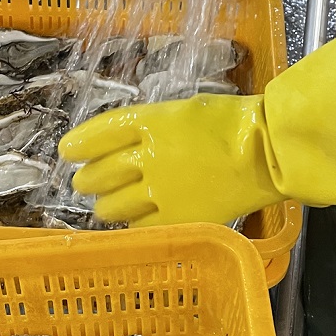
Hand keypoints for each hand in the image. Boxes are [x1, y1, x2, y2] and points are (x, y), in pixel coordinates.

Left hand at [59, 93, 284, 226]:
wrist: (268, 151)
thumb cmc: (233, 121)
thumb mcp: (184, 109)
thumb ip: (153, 125)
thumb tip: (129, 139)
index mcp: (150, 122)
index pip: (99, 134)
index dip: (79, 143)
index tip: (67, 151)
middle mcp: (148, 157)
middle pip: (99, 173)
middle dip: (87, 179)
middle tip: (84, 182)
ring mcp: (161, 191)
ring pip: (113, 205)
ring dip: (103, 205)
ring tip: (103, 206)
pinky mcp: (177, 218)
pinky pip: (139, 227)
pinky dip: (130, 225)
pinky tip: (129, 223)